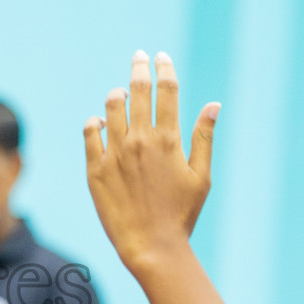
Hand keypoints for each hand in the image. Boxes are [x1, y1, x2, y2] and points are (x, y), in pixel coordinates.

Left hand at [84, 50, 218, 274]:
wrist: (151, 247)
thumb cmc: (182, 215)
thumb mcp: (201, 176)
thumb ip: (204, 137)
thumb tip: (213, 104)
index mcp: (168, 140)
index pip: (167, 91)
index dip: (164, 69)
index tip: (160, 57)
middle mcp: (139, 141)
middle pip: (137, 91)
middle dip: (139, 68)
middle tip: (139, 57)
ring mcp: (114, 154)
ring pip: (110, 108)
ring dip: (117, 95)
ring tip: (120, 93)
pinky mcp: (95, 169)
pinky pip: (90, 133)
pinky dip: (94, 122)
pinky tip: (99, 121)